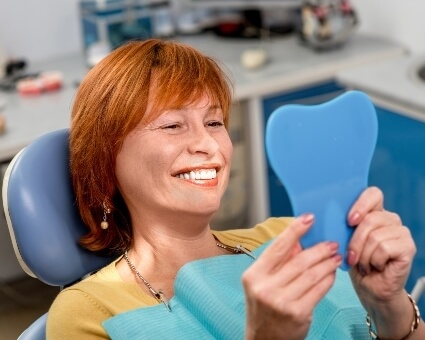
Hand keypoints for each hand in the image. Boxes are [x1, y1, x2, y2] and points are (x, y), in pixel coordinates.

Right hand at [242, 214, 341, 339]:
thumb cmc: (265, 308)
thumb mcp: (263, 283)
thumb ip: (279, 262)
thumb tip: (300, 241)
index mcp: (253, 275)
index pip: (277, 247)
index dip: (295, 230)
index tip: (309, 217)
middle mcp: (265, 287)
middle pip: (299, 261)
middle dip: (319, 249)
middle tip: (332, 243)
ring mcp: (281, 302)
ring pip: (312, 274)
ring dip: (327, 263)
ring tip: (336, 256)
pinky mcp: (298, 314)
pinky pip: (318, 290)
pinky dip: (328, 279)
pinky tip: (332, 274)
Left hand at [346, 186, 419, 338]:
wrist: (369, 289)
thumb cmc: (355, 264)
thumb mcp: (344, 240)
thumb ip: (342, 225)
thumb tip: (325, 214)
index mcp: (374, 212)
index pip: (373, 194)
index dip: (361, 204)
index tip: (349, 221)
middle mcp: (390, 219)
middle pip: (370, 219)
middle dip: (355, 241)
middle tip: (351, 256)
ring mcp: (401, 232)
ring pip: (375, 236)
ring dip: (363, 255)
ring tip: (363, 264)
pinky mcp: (408, 247)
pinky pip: (384, 248)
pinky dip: (374, 261)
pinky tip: (375, 267)